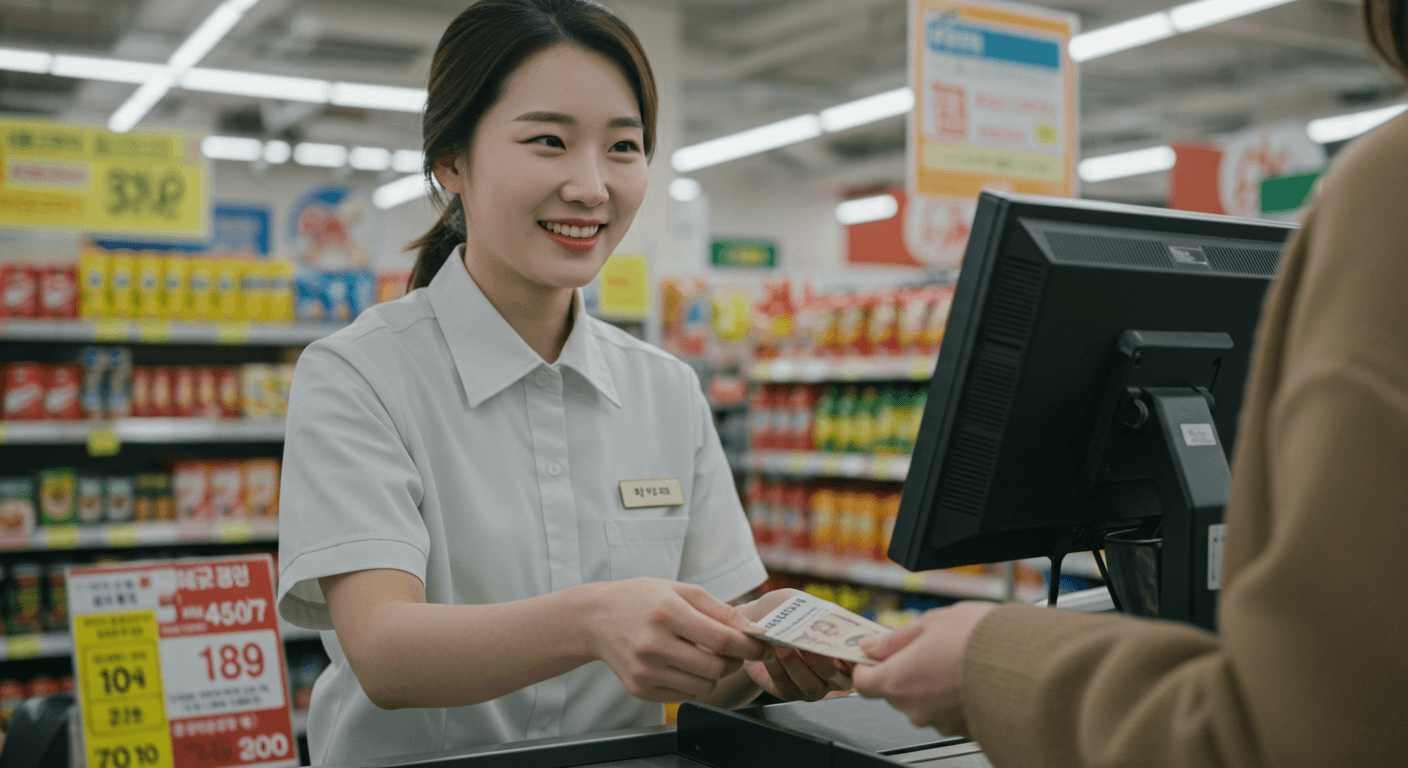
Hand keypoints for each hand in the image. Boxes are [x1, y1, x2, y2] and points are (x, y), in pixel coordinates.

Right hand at [584, 578, 766, 701]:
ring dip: (714, 674)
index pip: (721, 639)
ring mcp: (645, 671)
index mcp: (667, 612)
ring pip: (704, 687)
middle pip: (716, 668)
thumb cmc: (642, 599)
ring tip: (703, 655)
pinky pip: (684, 695)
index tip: (762, 645)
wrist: (596, 619)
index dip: (749, 646)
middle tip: (734, 650)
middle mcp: (653, 644)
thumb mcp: (680, 590)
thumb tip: (752, 631)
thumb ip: (719, 609)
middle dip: (734, 661)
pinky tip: (681, 663)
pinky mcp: (639, 689)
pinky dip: (692, 682)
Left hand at [734, 589, 856, 701]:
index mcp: (844, 651)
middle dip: (820, 661)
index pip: (861, 661)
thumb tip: (825, 616)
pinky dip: (777, 670)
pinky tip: (768, 654)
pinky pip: (787, 688)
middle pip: (838, 678)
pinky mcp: (789, 692)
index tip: (844, 645)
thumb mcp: (800, 603)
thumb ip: (816, 610)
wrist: (753, 621)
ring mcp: (813, 686)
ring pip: (812, 687)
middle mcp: (834, 674)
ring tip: (780, 645)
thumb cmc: (784, 611)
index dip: (857, 658)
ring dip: (795, 666)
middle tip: (804, 643)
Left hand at [850, 601, 995, 727]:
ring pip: (922, 702)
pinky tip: (969, 676)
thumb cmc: (980, 638)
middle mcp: (914, 709)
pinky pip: (948, 712)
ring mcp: (939, 722)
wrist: (1029, 661)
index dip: (866, 665)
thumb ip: (894, 639)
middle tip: (926, 648)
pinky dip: (953, 697)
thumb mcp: (930, 623)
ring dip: (931, 684)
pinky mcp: (963, 729)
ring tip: (955, 660)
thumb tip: (870, 645)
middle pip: (894, 692)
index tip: (875, 653)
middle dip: (904, 670)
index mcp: (897, 681)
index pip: (862, 682)